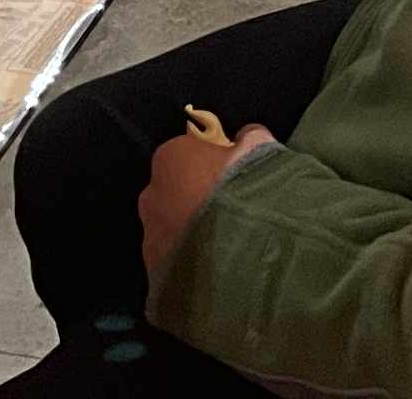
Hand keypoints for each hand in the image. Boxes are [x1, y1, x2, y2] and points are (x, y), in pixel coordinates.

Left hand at [137, 122, 272, 284]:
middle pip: (175, 191)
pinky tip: (215, 268)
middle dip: (197, 199)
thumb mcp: (260, 150)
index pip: (187, 153)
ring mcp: (150, 237)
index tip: (233, 176)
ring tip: (225, 246)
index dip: (211, 164)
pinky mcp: (154, 273)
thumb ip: (248, 139)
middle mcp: (151, 195)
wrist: (235, 262)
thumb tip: (244, 138)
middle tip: (229, 212)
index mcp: (171, 158)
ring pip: (173, 228)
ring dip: (192, 232)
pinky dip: (190, 261)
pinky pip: (174, 260)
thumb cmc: (244, 193)